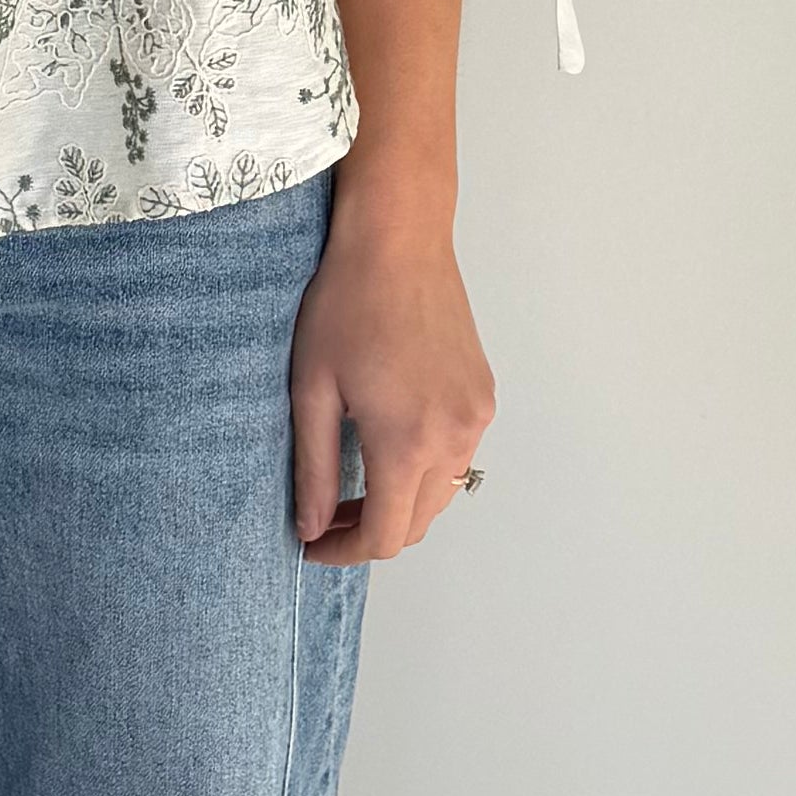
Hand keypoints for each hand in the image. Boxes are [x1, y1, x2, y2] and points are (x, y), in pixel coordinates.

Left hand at [289, 179, 494, 563]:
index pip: (385, 536)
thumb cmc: (346, 305)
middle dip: (371, 532)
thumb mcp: (312, 392)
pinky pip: (459, 455)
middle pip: (418, 524)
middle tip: (325, 516)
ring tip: (355, 483)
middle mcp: (453, 437)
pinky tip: (390, 442)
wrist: (400, 243)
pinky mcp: (484, 396)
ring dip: (401, 502)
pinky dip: (426, 468)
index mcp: (406, 442)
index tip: (313, 544)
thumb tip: (311, 527)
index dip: (345, 552)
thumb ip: (314, 470)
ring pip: (442, 494)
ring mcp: (476, 417)